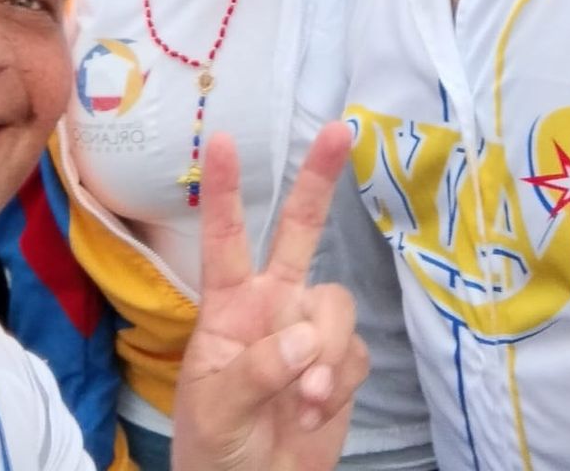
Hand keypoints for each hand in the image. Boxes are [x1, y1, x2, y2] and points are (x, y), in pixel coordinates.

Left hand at [173, 126, 368, 470]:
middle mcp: (271, 306)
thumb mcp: (214, 408)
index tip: (220, 140)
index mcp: (228, 308)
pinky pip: (355, 354)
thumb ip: (255, 368)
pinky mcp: (340, 366)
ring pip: (336, 305)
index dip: (225, 190)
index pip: (224, 238)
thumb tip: (301, 338)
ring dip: (325, 354)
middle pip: (299, 232)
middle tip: (338, 131)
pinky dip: (338, 384)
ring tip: (303, 401)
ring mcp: (307, 334)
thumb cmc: (214, 448)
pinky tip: (313, 412)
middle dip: (318, 182)